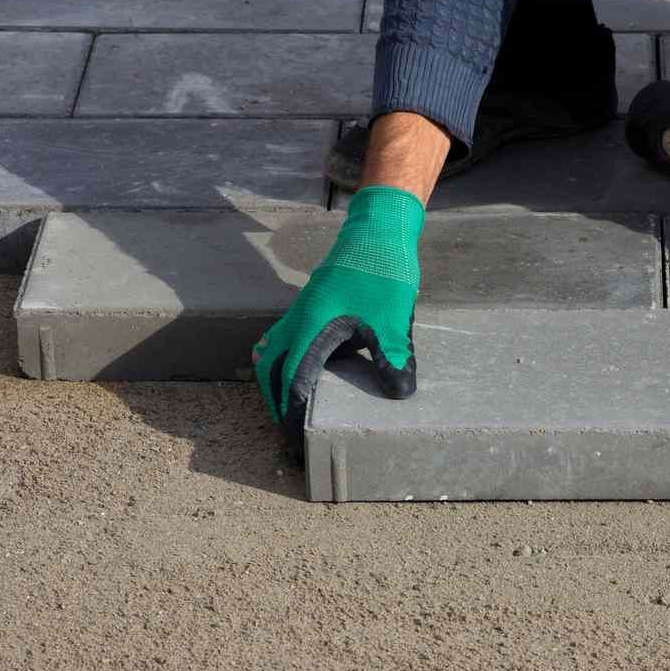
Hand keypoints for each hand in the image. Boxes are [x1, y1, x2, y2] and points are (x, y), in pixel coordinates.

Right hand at [253, 185, 424, 452]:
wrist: (378, 231)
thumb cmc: (382, 272)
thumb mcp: (392, 319)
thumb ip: (394, 357)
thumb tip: (398, 392)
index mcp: (313, 326)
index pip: (291, 379)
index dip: (290, 411)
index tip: (293, 439)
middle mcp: (298, 320)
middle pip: (270, 367)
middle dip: (275, 400)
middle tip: (289, 429)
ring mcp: (302, 310)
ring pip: (275, 351)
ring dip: (278, 380)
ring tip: (294, 406)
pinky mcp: (313, 305)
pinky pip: (287, 338)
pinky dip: (288, 360)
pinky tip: (307, 371)